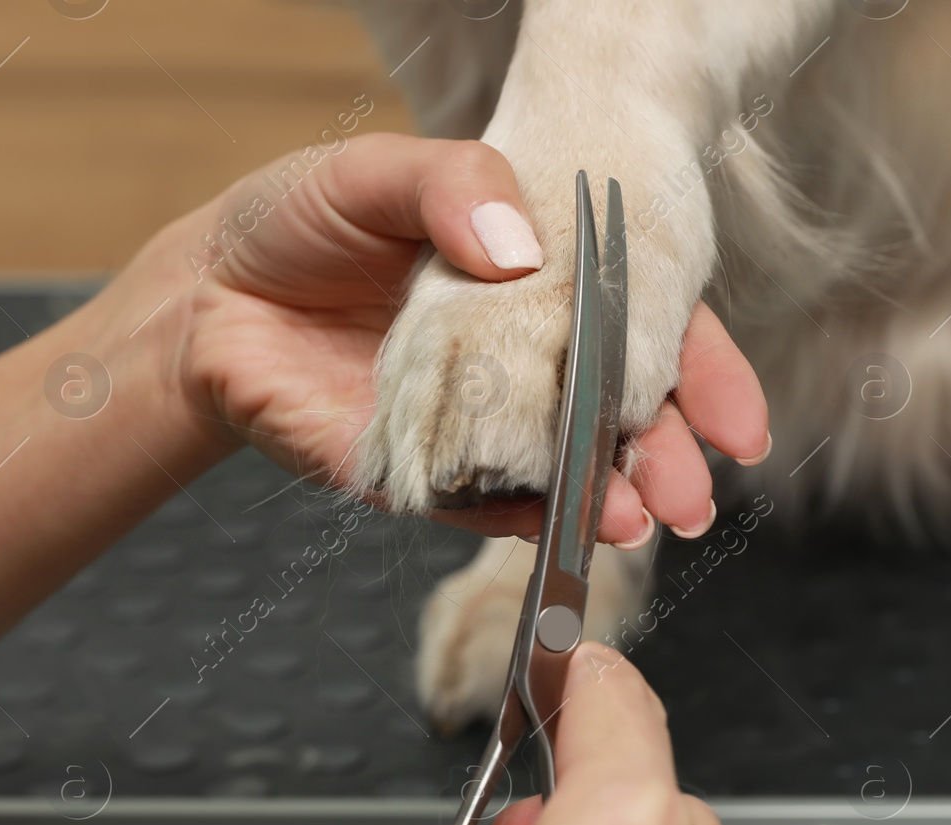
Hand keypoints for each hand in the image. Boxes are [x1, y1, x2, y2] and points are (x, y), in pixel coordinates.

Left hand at [172, 134, 768, 544]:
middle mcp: (525, 362)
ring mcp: (478, 425)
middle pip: (622, 419)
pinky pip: (479, 509)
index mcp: (542, 287)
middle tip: (697, 493)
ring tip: (637, 516)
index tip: (742, 425)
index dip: (703, 378)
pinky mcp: (420, 476)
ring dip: (609, 500)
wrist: (207, 294)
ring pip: (564, 474)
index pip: (646, 334)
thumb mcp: (381, 171)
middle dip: (669, 460)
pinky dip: (520, 522)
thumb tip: (518, 250)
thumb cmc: (301, 221)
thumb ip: (457, 185)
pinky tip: (557, 528)